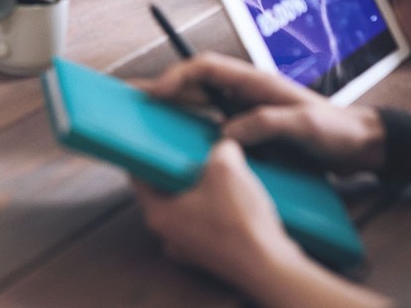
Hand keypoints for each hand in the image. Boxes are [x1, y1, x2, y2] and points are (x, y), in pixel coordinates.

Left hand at [132, 139, 302, 283]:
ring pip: (189, 208)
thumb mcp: (226, 169)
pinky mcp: (212, 255)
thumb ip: (219, 149)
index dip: (149, 154)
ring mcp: (190, 248)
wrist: (270, 268)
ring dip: (204, 190)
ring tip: (222, 173)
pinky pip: (207, 223)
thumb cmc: (240, 223)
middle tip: (198, 153)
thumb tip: (223, 147)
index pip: (140, 177)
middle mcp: (168, 235)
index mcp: (158, 214)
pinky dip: (218, 209)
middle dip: (183, 170)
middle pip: (167, 191)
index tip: (158, 140)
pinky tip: (237, 197)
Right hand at [135, 52, 383, 173]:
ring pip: (200, 105)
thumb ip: (266, 124)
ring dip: (174, 110)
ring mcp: (247, 111)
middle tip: (131, 101)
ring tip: (145, 122)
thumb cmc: (337, 131)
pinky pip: (213, 126)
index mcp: (255, 82)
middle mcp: (246, 93)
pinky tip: (181, 147)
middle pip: (194, 84)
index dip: (178, 76)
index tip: (158, 94)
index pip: (206, 68)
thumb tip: (226, 134)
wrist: (362, 146)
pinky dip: (193, 132)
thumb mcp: (304, 126)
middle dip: (163, 89)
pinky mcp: (252, 131)